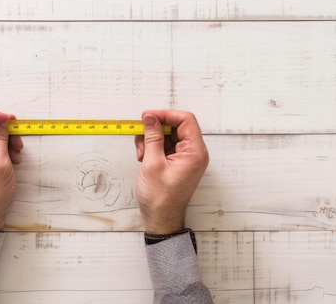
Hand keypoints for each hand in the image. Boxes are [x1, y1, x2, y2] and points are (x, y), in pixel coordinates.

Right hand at [134, 110, 208, 234]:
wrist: (161, 219)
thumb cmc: (160, 198)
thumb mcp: (152, 163)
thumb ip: (152, 137)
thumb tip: (150, 118)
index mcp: (195, 152)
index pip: (185, 120)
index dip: (166, 115)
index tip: (148, 117)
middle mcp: (194, 153)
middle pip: (176, 126)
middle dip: (155, 129)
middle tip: (140, 136)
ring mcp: (186, 158)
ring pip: (168, 135)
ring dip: (152, 140)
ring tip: (142, 154)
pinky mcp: (178, 162)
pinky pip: (166, 146)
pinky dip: (153, 148)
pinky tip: (144, 158)